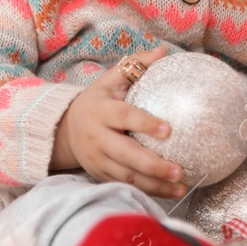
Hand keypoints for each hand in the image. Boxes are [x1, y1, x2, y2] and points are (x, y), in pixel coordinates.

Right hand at [49, 45, 187, 198]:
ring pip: (127, 176)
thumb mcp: (110, 79)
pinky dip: (147, 192)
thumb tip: (164, 52)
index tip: (168, 130)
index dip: (145, 124)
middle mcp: (97, 137)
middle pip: (126, 155)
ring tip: (180, 187)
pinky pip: (124, 186)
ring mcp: (97, 159)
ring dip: (155, 185)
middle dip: (153, 165)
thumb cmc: (98, 100)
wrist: (65, 128)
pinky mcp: (100, 175)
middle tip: (179, 170)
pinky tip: (169, 193)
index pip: (124, 117)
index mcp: (101, 110)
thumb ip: (136, 64)